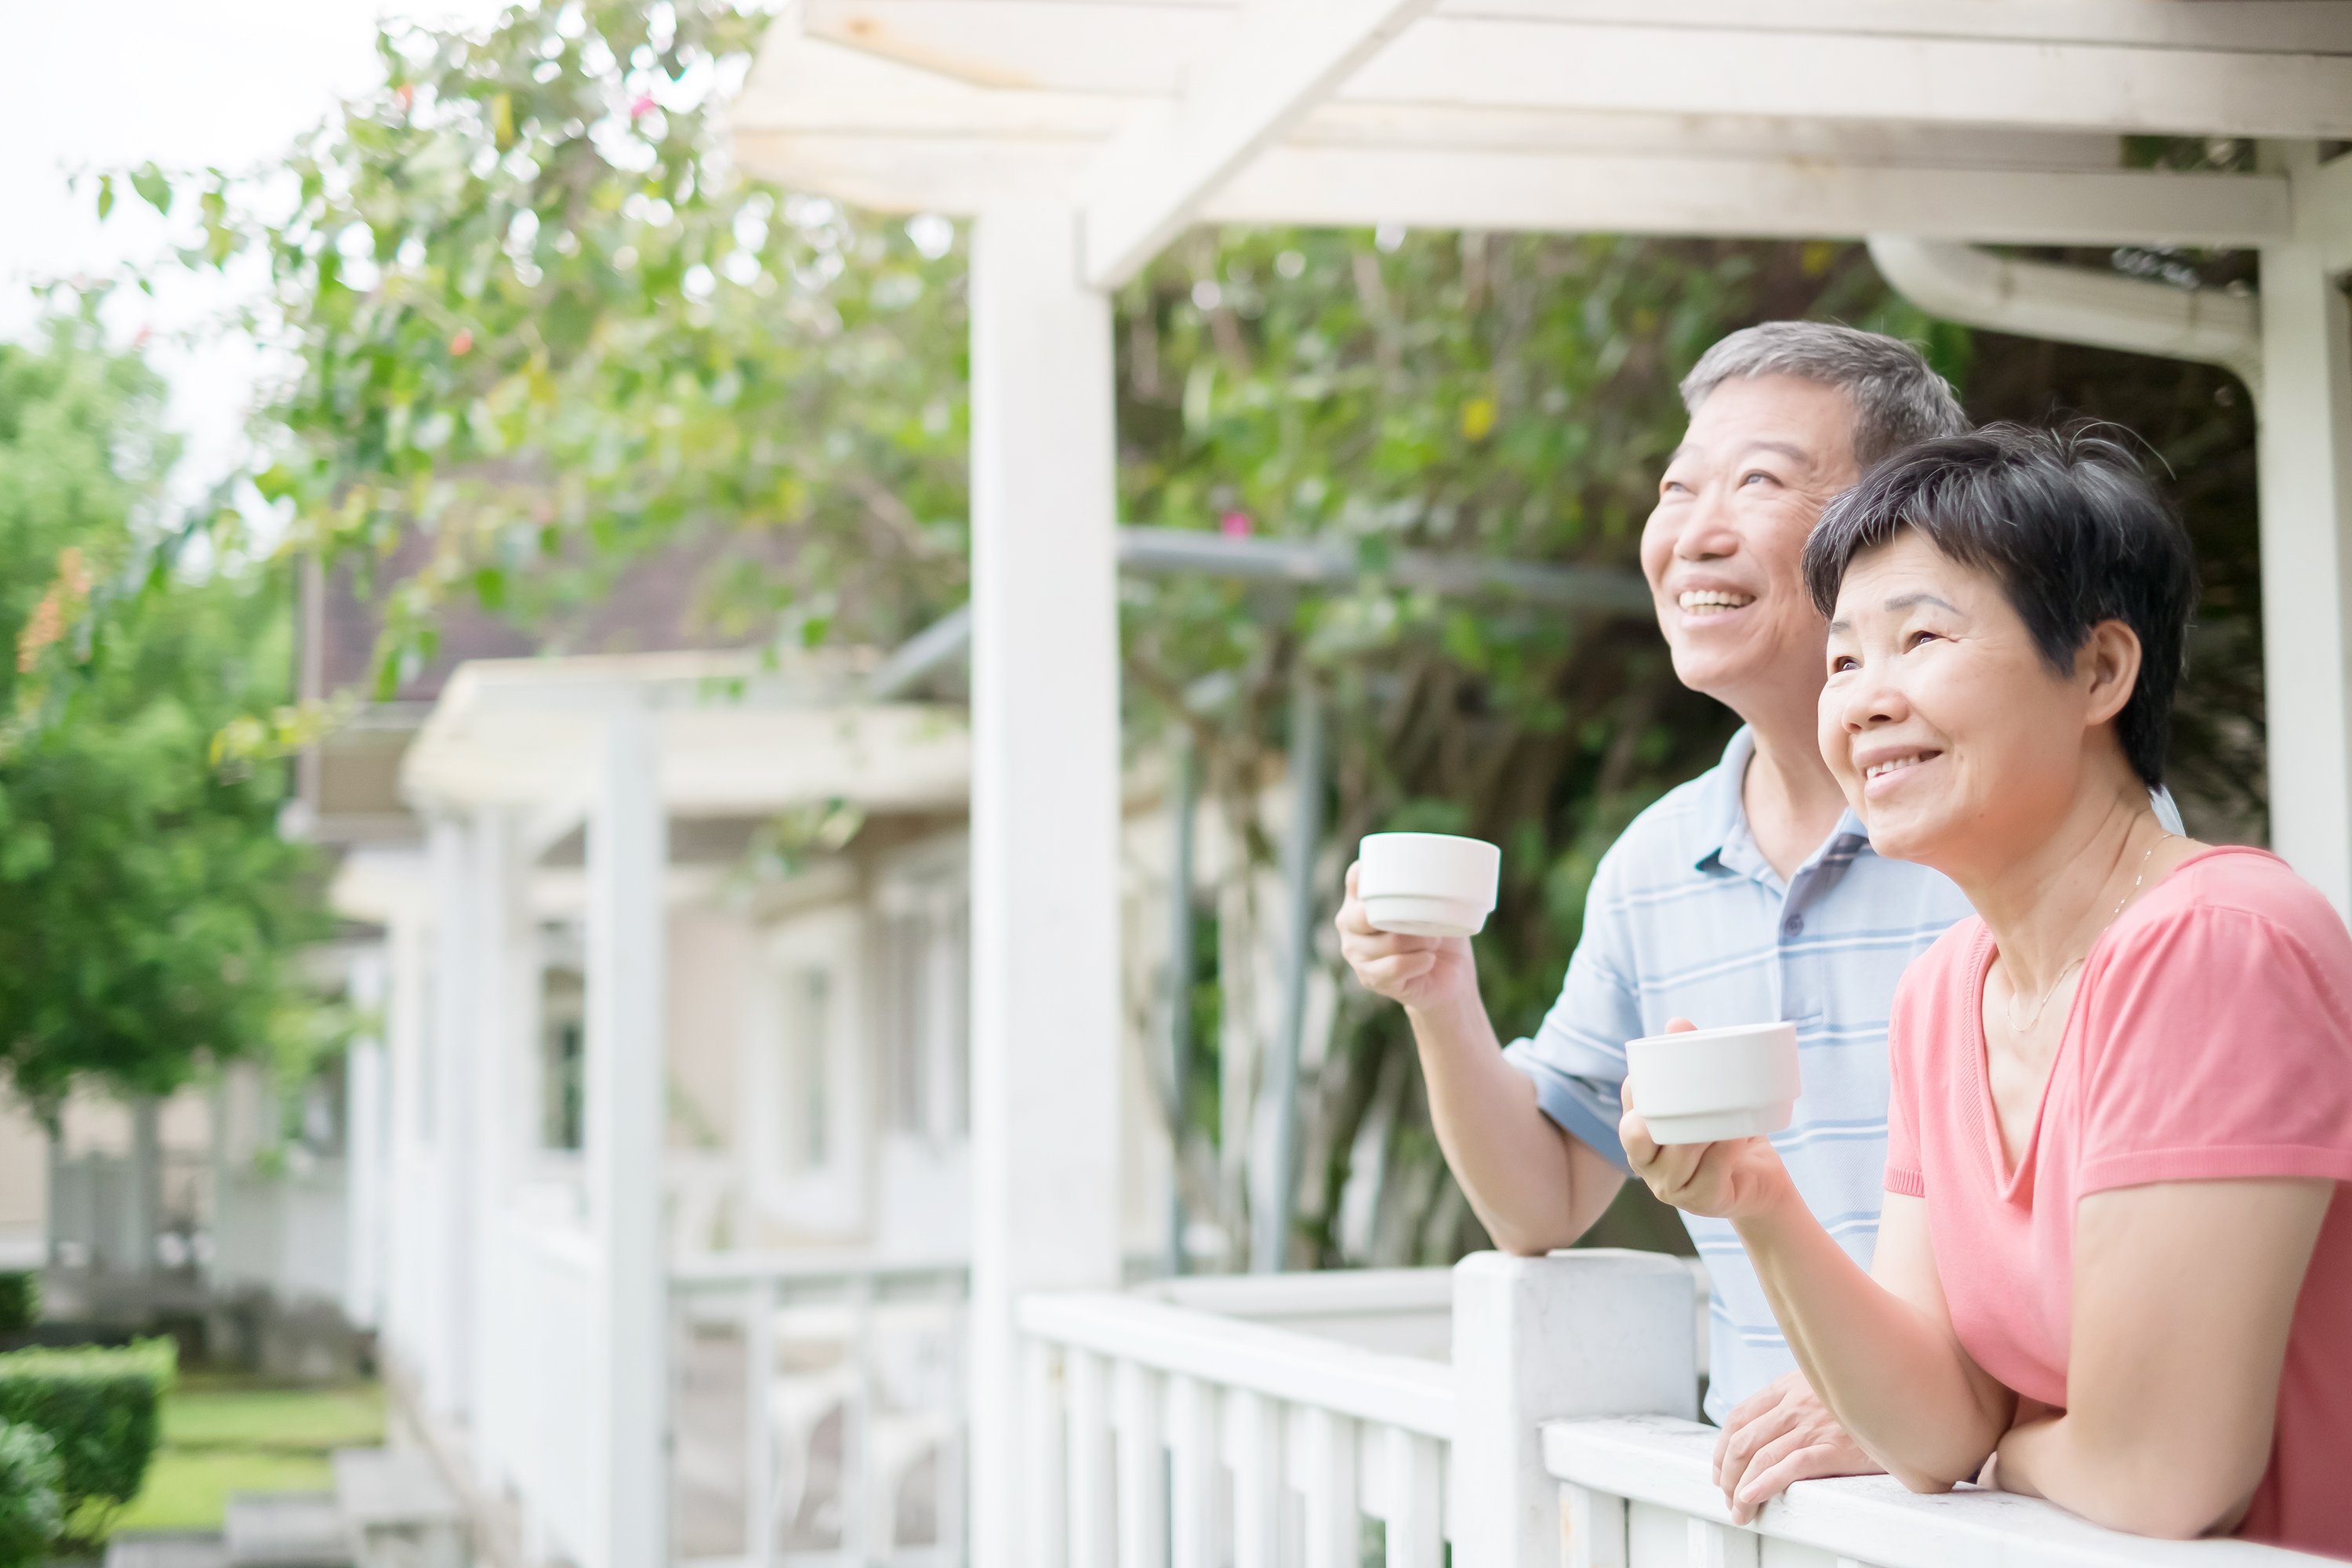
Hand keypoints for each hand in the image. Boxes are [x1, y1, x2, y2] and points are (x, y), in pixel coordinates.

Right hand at [1335, 860, 1476, 1010]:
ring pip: (1388, 942)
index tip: (1401, 876)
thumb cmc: (1440, 934)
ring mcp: (1356, 953)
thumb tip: (1442, 867)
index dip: (1373, 874)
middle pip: (1365, 914)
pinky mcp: (1370, 978)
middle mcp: (1350, 924)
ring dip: (1420, 942)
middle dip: (1406, 917)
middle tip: (1430, 923)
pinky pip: (1394, 967)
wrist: (1450, 976)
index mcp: (1360, 899)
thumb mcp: (1436, 905)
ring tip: (1433, 943)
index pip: (1355, 877)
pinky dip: (1418, 962)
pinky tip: (1428, 960)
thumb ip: (1427, 886)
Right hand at [1620, 1020, 1792, 1221]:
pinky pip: (1709, 1175)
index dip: (1634, 1089)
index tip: (1653, 1068)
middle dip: (1653, 1116)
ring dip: (1698, 1132)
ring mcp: (1672, 1188)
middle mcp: (1647, 1165)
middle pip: (1636, 1138)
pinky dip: (1723, 1152)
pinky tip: (1736, 1136)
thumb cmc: (1727, 1134)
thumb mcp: (1710, 1099)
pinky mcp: (1703, 1202)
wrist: (1761, 1182)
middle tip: (1682, 1095)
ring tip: (1722, 1111)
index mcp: (1642, 1137)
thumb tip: (1677, 1022)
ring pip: (1675, 1157)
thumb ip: (1693, 1061)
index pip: (1628, 1109)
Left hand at [1713, 1370, 1880, 1522]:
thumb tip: (1765, 1432)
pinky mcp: (1834, 1448)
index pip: (1738, 1417)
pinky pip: (1790, 1467)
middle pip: (1743, 1441)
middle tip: (1726, 1497)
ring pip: (1761, 1458)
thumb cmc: (1861, 1399)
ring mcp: (1813, 1425)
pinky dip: (1764, 1484)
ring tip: (1739, 1510)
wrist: (1901, 1400)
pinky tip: (1751, 1498)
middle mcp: (1794, 1404)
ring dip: (1740, 1488)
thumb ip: (1793, 1401)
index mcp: (1787, 1386)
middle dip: (1726, 1474)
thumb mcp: (1821, 1385)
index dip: (1721, 1448)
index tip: (1718, 1471)